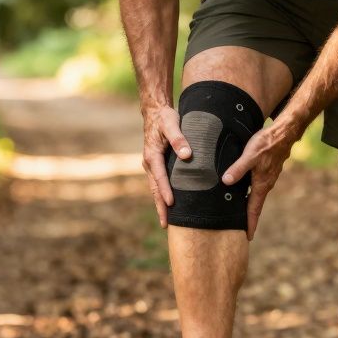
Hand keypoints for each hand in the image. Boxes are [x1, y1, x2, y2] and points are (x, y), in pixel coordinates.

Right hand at [141, 105, 190, 226]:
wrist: (155, 112)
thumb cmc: (165, 118)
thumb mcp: (172, 124)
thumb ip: (179, 139)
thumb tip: (187, 155)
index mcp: (152, 155)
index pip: (160, 177)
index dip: (165, 191)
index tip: (171, 204)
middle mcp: (149, 163)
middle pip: (155, 189)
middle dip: (160, 207)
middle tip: (165, 224)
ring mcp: (152, 165)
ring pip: (156, 188)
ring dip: (160, 204)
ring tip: (167, 221)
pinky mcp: (156, 165)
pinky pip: (159, 183)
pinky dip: (162, 195)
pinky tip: (169, 205)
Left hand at [221, 124, 295, 239]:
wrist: (284, 133)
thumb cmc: (267, 143)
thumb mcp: (250, 155)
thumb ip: (238, 169)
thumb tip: (225, 182)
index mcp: (261, 184)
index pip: (254, 209)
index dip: (250, 224)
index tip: (247, 237)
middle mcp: (265, 184)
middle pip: (255, 206)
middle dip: (248, 218)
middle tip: (239, 230)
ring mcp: (267, 177)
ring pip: (256, 195)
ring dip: (248, 206)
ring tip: (239, 214)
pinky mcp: (267, 170)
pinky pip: (257, 186)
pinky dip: (250, 193)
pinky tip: (242, 191)